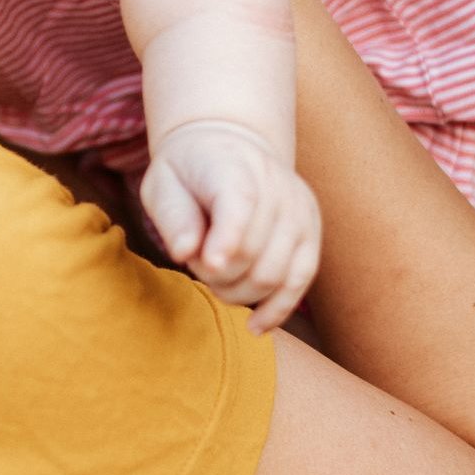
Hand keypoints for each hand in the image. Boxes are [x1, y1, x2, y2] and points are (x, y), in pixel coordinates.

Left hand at [143, 118, 321, 331]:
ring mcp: (300, 212)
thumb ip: (172, 216)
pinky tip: (255, 326)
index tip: (206, 264)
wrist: (231, 148)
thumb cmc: (189, 172)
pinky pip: (300, 281)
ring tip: (215, 274)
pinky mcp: (311, 233)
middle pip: (253, 254)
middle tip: (196, 260)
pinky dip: (278, 309)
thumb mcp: (163, 182)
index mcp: (235, 168)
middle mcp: (277, 188)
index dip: (226, 239)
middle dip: (216, 274)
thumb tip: (184, 252)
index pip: (240, 206)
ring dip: (237, 291)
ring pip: (274, 275)